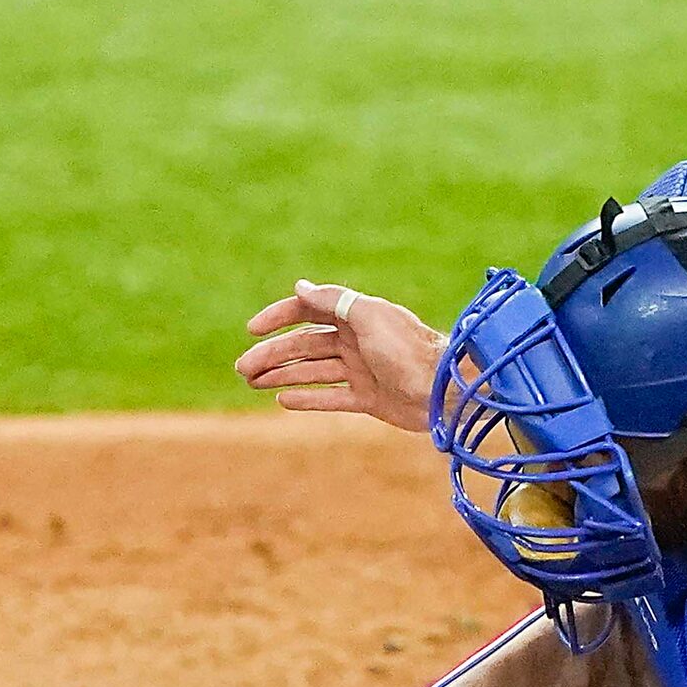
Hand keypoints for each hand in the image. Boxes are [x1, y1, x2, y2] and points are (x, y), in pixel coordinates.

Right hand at [235, 280, 448, 432]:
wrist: (444, 392)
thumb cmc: (410, 351)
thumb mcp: (370, 318)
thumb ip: (335, 302)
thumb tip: (300, 286)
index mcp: (357, 316)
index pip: (309, 311)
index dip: (279, 318)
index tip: (253, 330)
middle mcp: (356, 340)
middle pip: (305, 345)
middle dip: (272, 354)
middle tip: (241, 368)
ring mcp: (361, 370)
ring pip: (312, 371)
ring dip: (281, 375)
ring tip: (251, 382)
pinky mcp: (368, 398)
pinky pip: (330, 397)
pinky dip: (307, 399)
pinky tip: (282, 399)